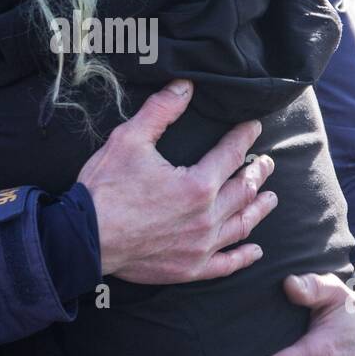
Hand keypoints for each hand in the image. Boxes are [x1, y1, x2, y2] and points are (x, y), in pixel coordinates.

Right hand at [77, 79, 276, 284]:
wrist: (84, 239)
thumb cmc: (105, 189)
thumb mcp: (129, 139)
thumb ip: (161, 111)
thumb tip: (185, 86)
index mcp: (197, 184)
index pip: (231, 154)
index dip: (245, 136)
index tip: (254, 127)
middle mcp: (207, 217)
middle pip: (243, 190)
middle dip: (258, 173)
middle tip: (267, 163)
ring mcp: (201, 246)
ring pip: (241, 225)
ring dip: (258, 209)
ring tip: (271, 199)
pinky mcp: (190, 269)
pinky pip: (226, 264)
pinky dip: (243, 257)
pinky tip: (255, 251)